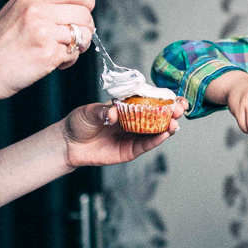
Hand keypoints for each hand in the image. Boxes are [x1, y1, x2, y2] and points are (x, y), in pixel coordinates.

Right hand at [0, 0, 96, 100]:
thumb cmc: (2, 43)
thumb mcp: (17, 10)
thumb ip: (43, 1)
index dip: (87, 2)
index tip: (85, 10)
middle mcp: (37, 11)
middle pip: (84, 14)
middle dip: (85, 28)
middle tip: (74, 37)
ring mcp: (43, 32)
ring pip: (85, 34)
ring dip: (80, 45)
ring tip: (63, 50)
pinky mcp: (48, 53)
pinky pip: (75, 53)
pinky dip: (69, 60)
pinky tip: (53, 62)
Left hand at [61, 100, 183, 167]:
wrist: (68, 144)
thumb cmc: (80, 123)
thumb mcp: (89, 111)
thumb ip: (103, 110)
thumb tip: (114, 112)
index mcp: (128, 107)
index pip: (151, 101)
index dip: (166, 99)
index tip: (177, 97)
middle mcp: (134, 121)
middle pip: (159, 117)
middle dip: (172, 113)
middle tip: (179, 109)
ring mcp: (134, 136)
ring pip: (156, 132)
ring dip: (168, 127)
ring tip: (174, 123)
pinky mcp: (130, 150)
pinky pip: (146, 145)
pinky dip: (156, 140)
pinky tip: (164, 134)